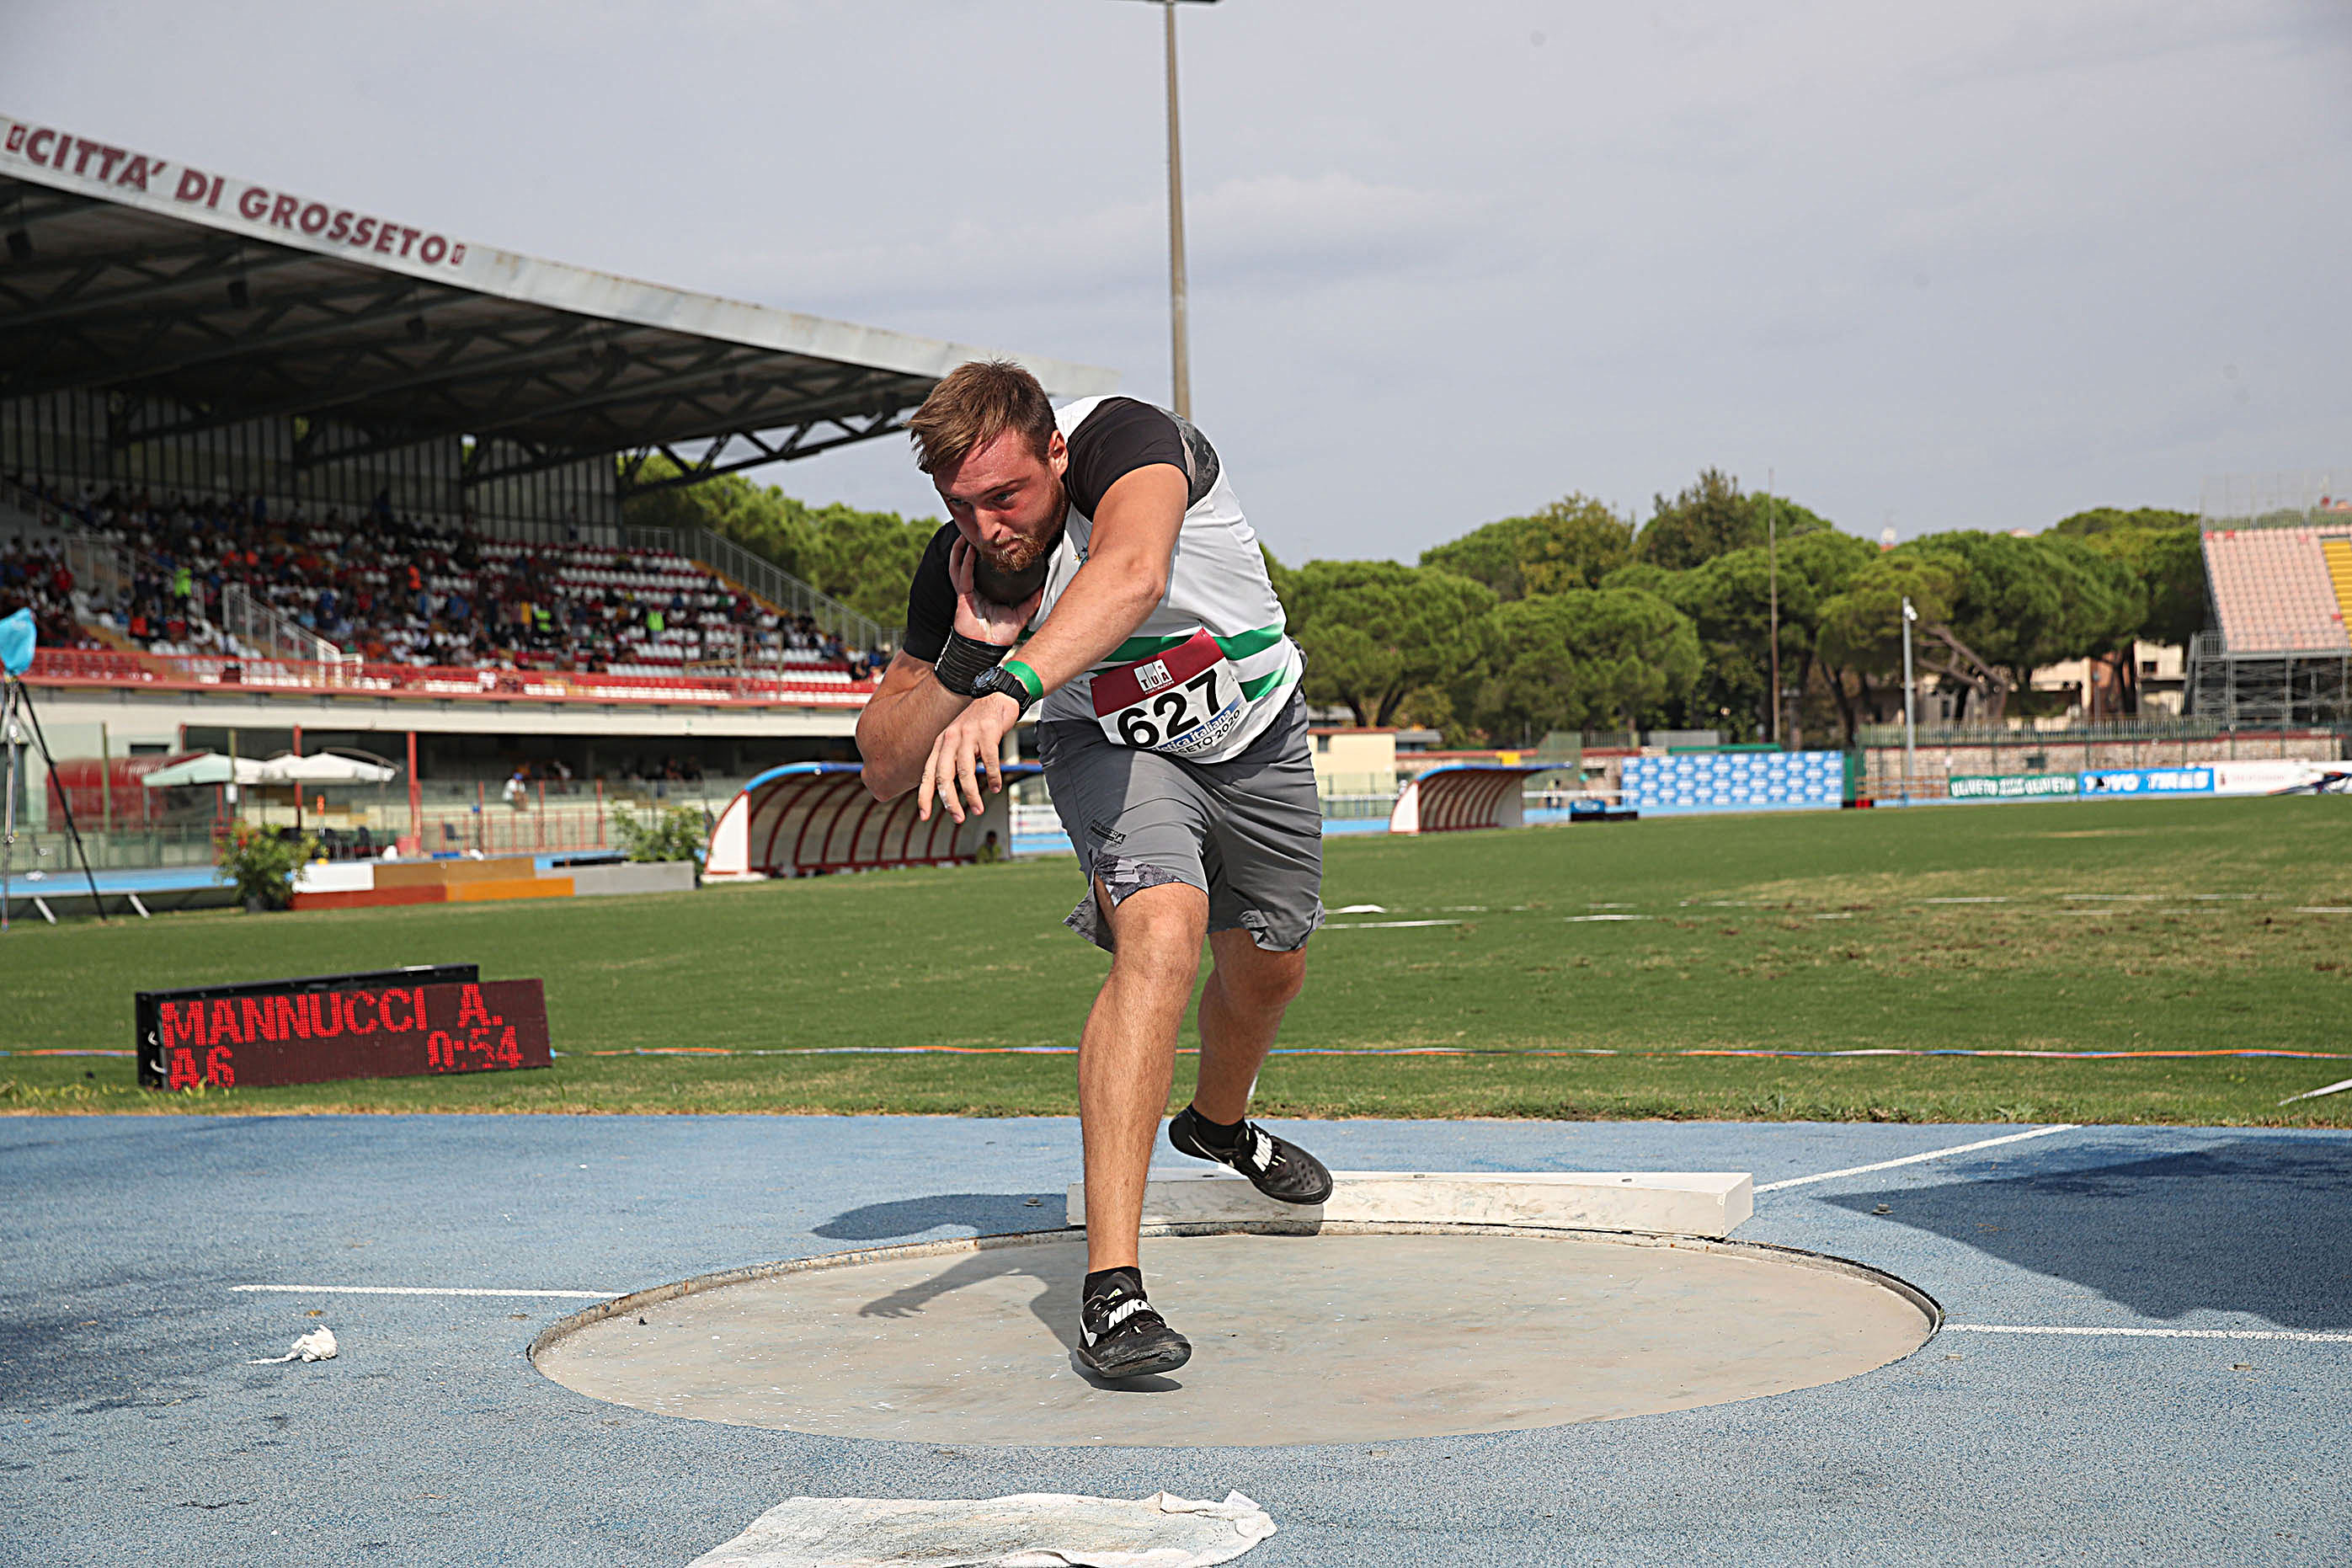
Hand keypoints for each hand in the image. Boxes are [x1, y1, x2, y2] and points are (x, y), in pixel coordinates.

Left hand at [917, 690, 1021, 823]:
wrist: (997, 696)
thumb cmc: (978, 723)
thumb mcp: (957, 740)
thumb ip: (951, 760)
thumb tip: (948, 789)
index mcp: (940, 743)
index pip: (927, 774)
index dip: (924, 796)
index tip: (924, 815)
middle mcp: (950, 739)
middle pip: (944, 776)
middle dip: (949, 801)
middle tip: (957, 818)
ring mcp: (968, 735)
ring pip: (965, 772)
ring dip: (972, 795)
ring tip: (978, 809)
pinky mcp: (987, 732)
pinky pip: (989, 761)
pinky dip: (993, 777)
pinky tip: (996, 787)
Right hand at [949, 537, 1044, 645]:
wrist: (986, 650)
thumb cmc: (998, 637)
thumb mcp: (1021, 615)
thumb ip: (1032, 601)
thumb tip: (1044, 587)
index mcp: (986, 593)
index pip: (983, 571)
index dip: (985, 557)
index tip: (994, 542)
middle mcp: (975, 591)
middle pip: (968, 564)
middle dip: (969, 548)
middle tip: (978, 533)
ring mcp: (967, 593)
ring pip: (960, 565)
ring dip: (961, 550)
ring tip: (967, 535)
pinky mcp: (963, 597)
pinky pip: (963, 576)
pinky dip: (965, 562)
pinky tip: (969, 550)